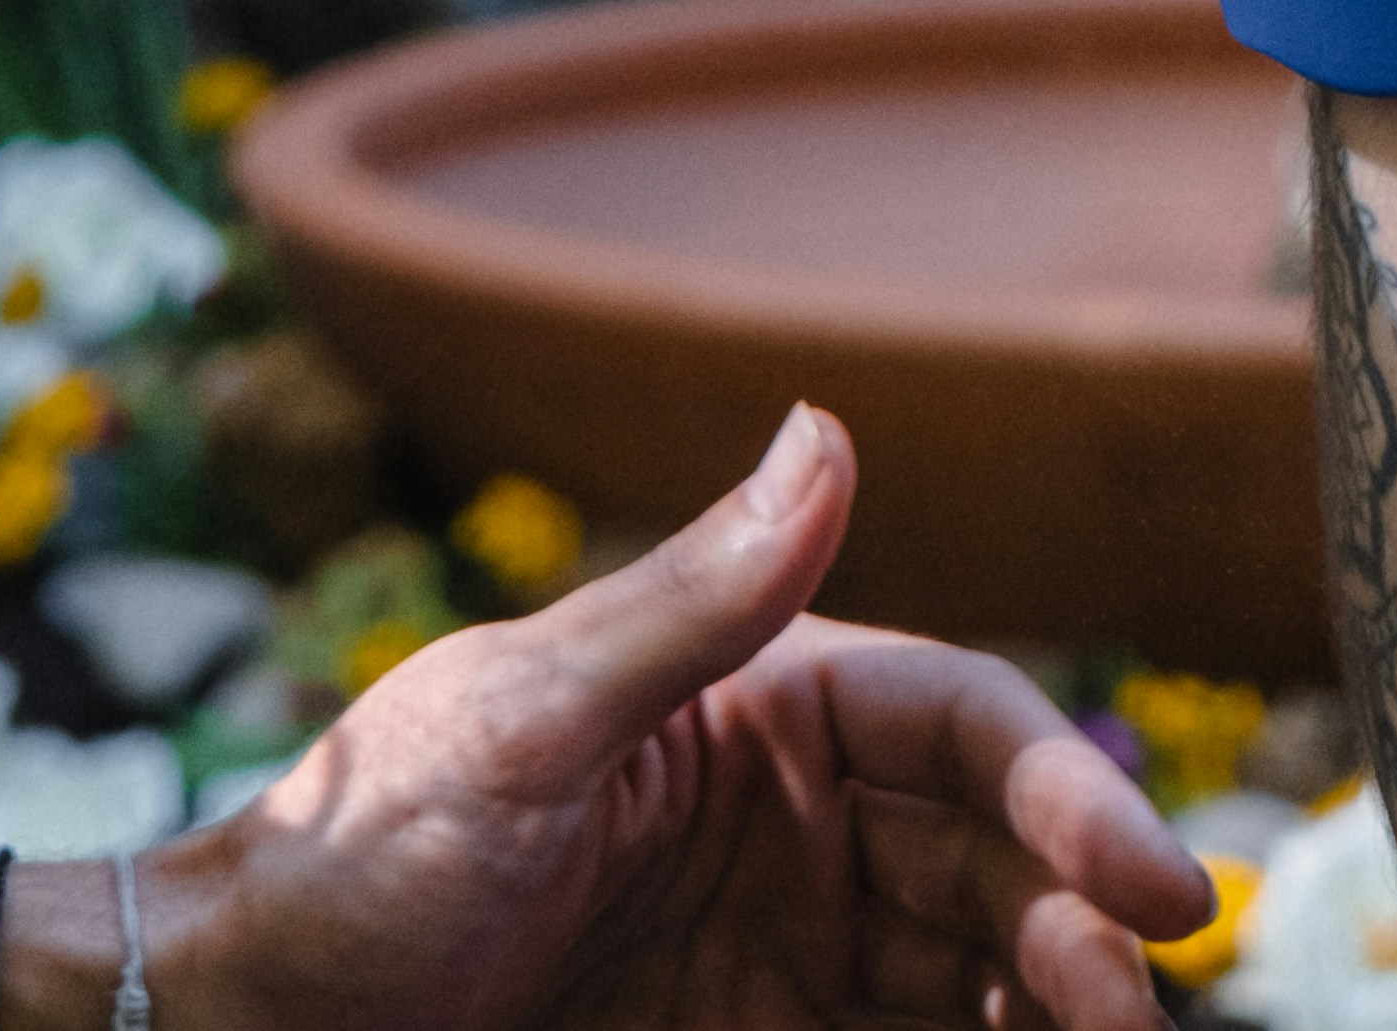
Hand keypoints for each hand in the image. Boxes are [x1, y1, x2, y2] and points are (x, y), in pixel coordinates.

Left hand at [136, 410, 1205, 1030]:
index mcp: (755, 704)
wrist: (244, 1023)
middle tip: (1122, 1009)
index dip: (1069, 799)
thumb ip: (690, 603)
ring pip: (975, 969)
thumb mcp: (518, 724)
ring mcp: (783, 948)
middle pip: (993, 863)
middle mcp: (794, 822)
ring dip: (1052, 1007)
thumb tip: (826, 424)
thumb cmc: (349, 854)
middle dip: (1078, 929)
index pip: (958, 732)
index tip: (1152, 889)